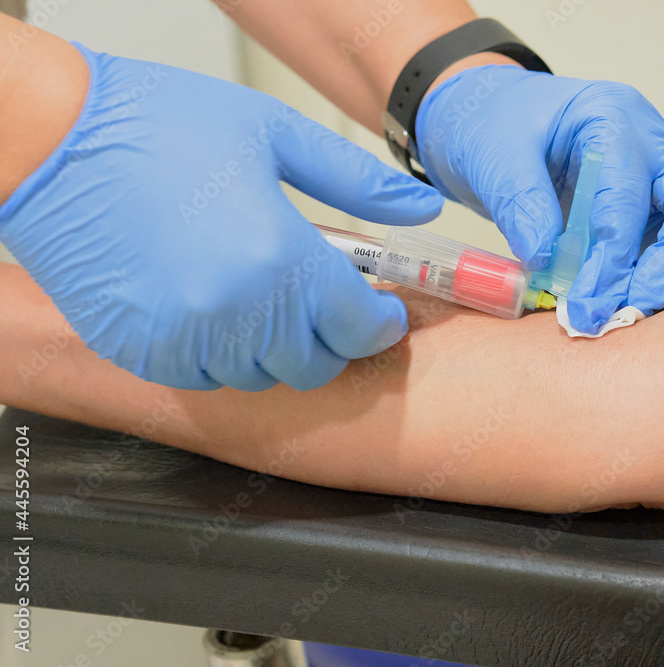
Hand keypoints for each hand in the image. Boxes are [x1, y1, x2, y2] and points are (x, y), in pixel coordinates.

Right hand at [0, 43, 442, 390]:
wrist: (51, 140)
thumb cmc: (162, 126)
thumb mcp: (275, 136)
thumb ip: (359, 183)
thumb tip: (421, 210)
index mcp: (282, 259)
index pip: (361, 328)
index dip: (381, 322)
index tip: (380, 308)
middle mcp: (238, 313)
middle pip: (316, 364)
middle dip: (332, 337)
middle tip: (323, 299)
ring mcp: (185, 340)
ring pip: (262, 377)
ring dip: (278, 347)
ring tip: (265, 295)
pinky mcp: (141, 352)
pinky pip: (205, 377)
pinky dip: (223, 353)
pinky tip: (215, 306)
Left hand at [415, 65, 663, 333]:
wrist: (496, 119)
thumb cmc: (496, 127)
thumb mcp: (492, 155)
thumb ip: (520, 204)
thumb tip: (550, 263)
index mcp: (613, 118)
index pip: (632, 197)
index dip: (614, 260)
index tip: (587, 308)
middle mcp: (657, 146)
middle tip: (633, 314)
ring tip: (634, 319)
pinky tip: (641, 311)